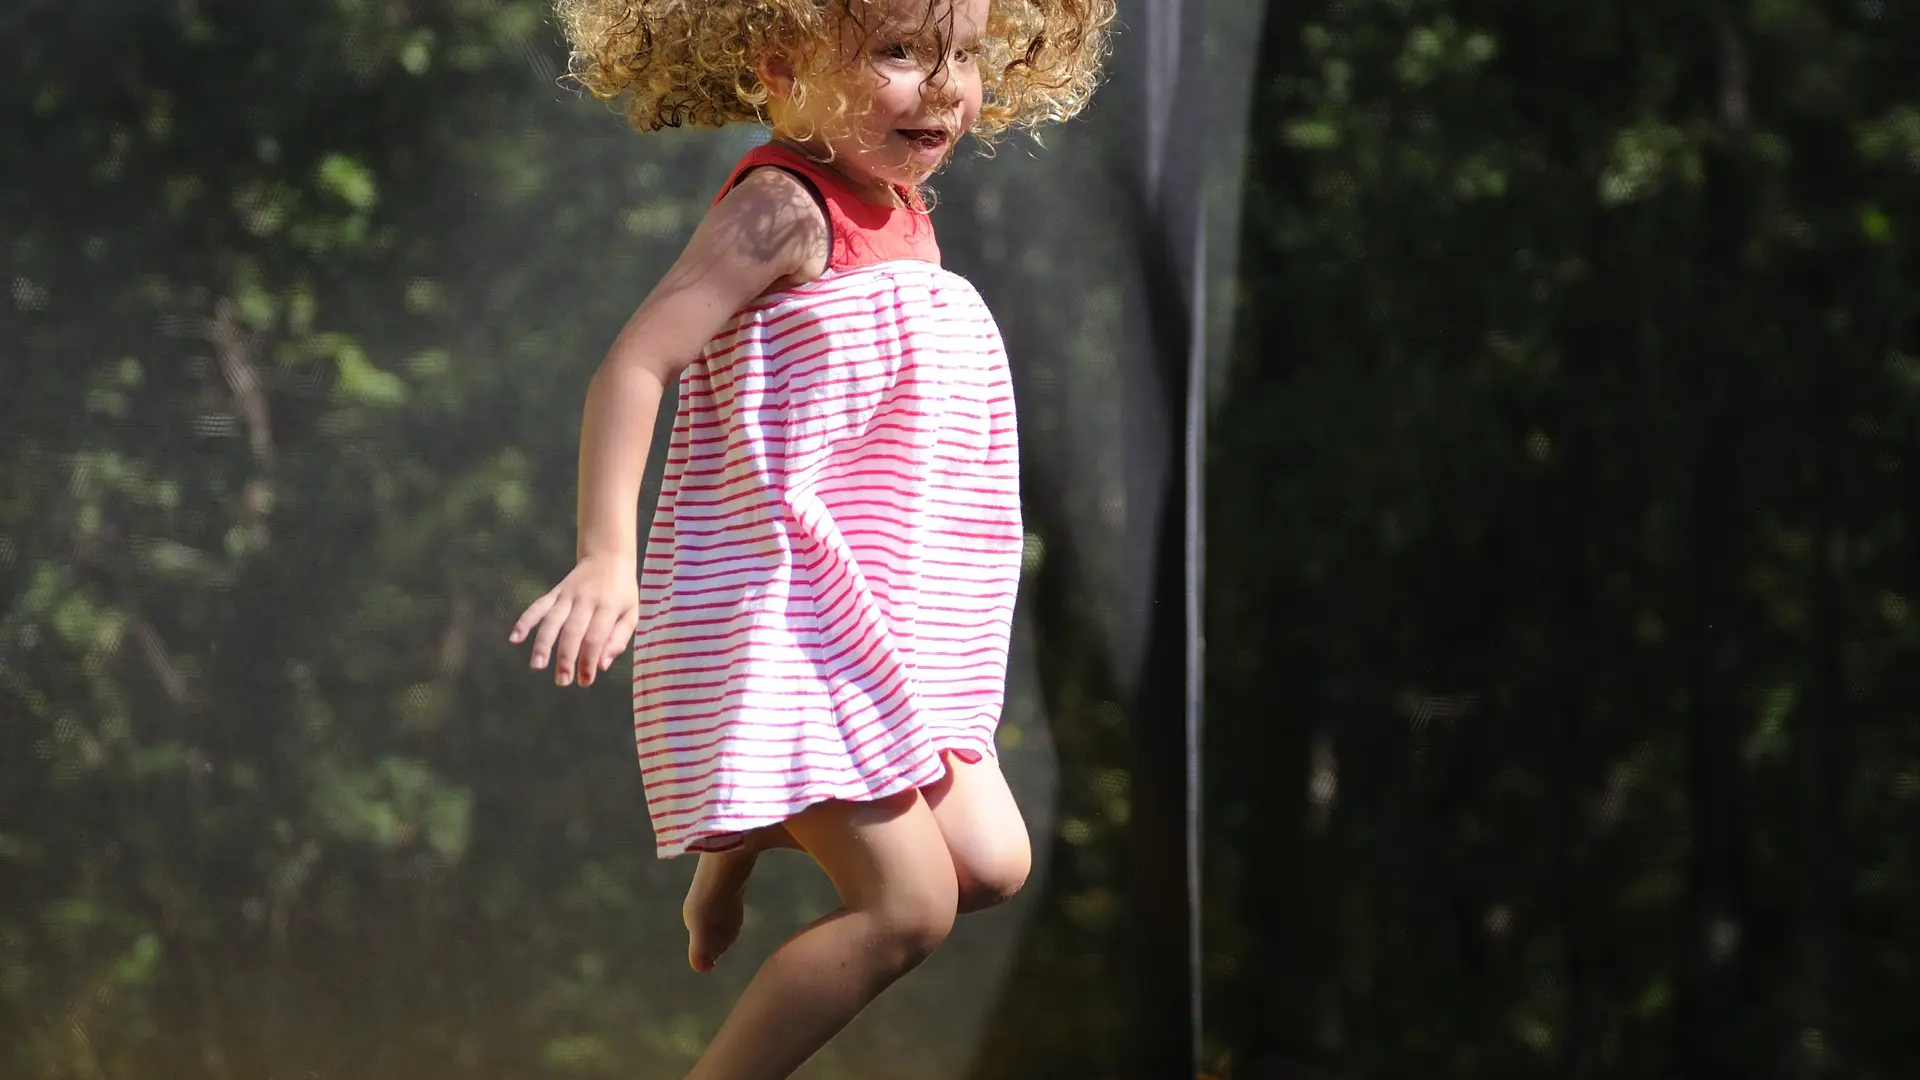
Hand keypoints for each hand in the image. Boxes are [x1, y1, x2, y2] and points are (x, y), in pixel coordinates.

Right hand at [508, 554, 639, 687]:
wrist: (608, 556)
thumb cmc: (622, 592)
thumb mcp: (631, 613)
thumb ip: (618, 639)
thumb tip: (602, 666)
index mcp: (608, 605)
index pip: (595, 637)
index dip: (589, 660)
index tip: (584, 681)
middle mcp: (586, 599)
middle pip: (573, 631)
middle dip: (566, 657)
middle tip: (562, 681)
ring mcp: (568, 594)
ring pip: (552, 620)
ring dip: (543, 643)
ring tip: (537, 665)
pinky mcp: (555, 591)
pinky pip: (538, 606)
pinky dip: (525, 621)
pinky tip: (515, 638)